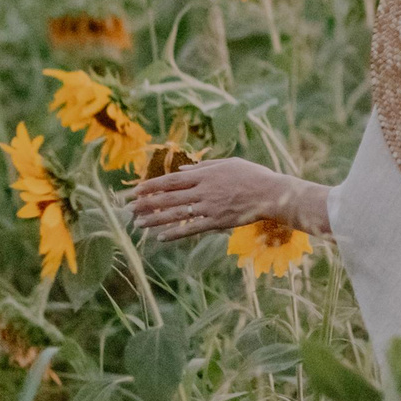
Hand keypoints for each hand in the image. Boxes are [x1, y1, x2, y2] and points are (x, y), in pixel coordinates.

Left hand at [128, 157, 316, 242]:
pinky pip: (192, 229)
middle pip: (169, 198)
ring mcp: (209, 207)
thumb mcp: (227, 164)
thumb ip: (202, 167)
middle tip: (129, 209)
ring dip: (155, 220)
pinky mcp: (216, 222)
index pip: (172, 180)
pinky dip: (175, 233)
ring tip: (138, 224)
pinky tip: (161, 237)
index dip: (152, 186)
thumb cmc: (251, 175)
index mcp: (205, 174)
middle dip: (147, 204)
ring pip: (176, 214)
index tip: (136, 191)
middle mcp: (203, 191)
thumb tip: (181, 170)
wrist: (271, 193)